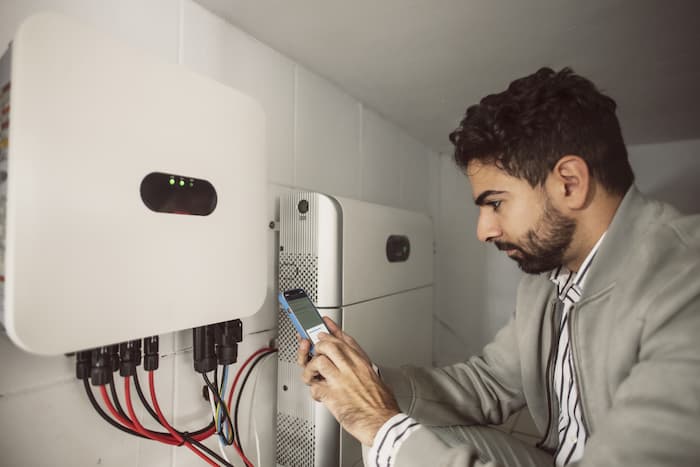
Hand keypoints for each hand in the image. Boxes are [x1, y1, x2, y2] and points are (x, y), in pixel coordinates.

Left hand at [296, 317, 399, 445]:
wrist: (385, 424)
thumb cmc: (384, 408)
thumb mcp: (378, 381)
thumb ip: (364, 372)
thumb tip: (358, 372)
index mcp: (363, 364)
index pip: (345, 340)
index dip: (332, 330)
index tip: (325, 324)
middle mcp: (352, 368)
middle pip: (328, 345)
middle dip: (317, 348)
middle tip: (314, 354)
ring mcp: (341, 380)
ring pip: (318, 361)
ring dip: (310, 369)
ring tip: (313, 377)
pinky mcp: (333, 396)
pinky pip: (314, 386)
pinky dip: (313, 390)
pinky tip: (319, 394)